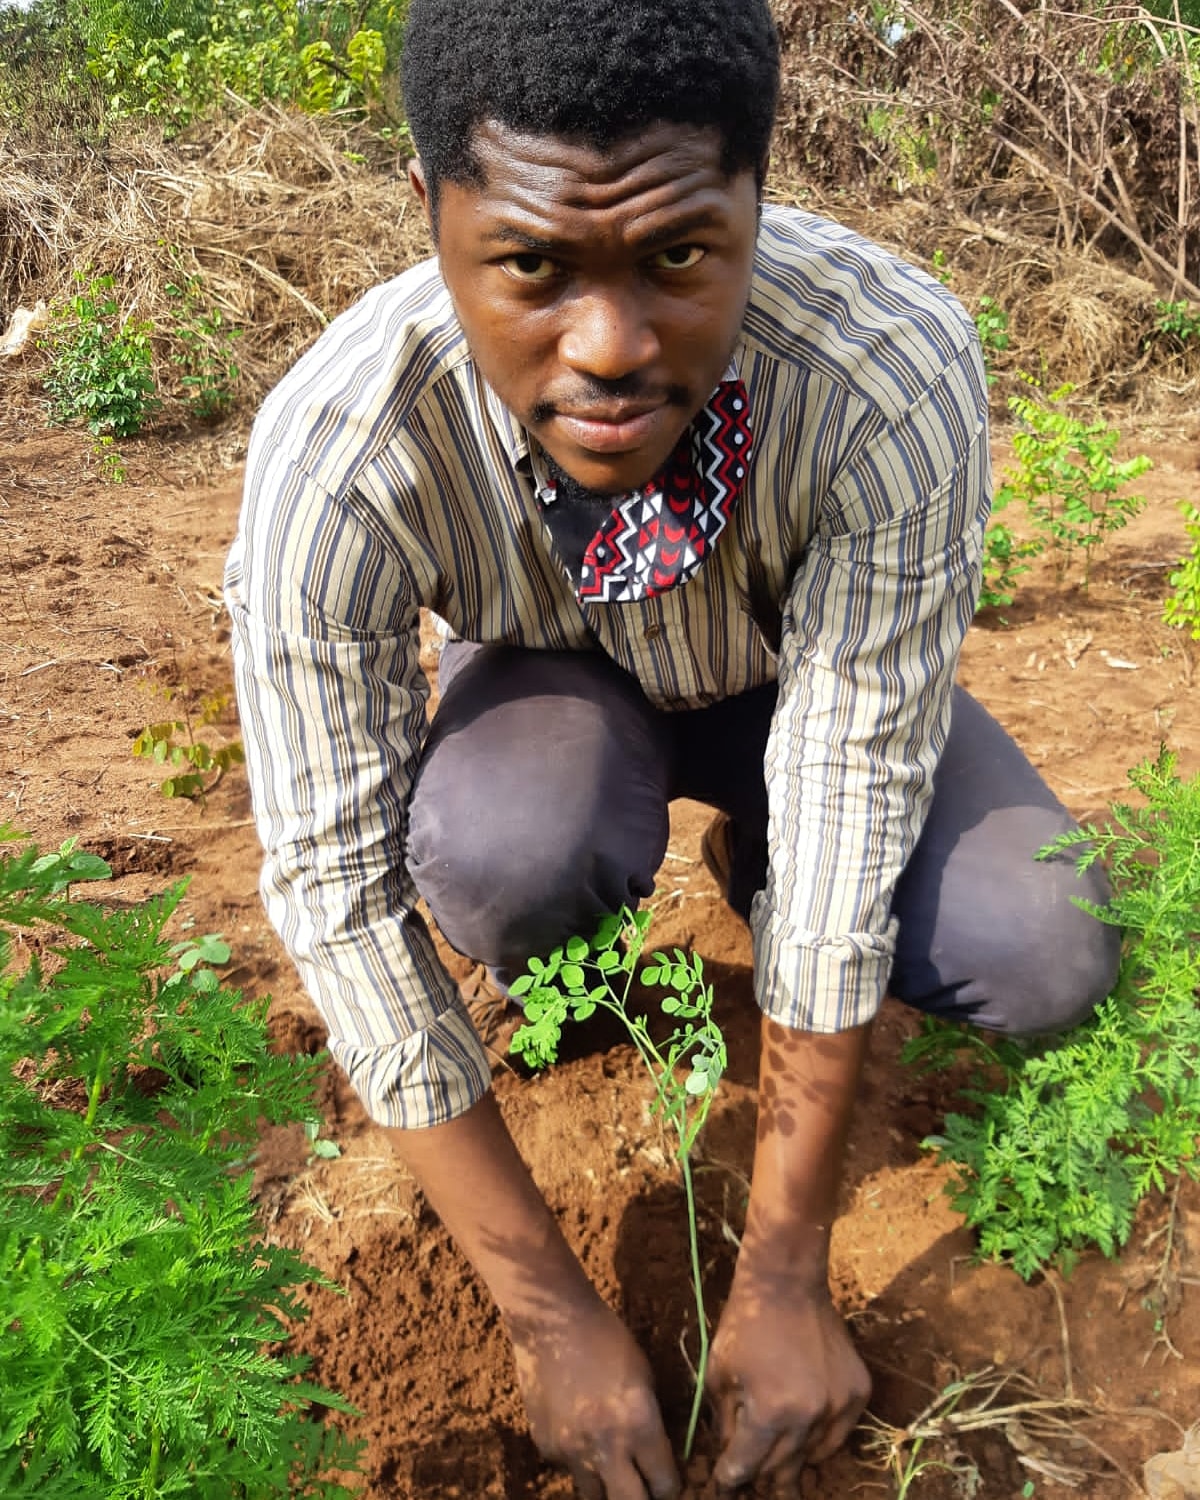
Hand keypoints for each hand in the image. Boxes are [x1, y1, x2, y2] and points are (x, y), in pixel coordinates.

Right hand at [510, 1293, 680, 1499]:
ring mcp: (571, 1451)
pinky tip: (579, 1432)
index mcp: (639, 1424)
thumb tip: (659, 1456)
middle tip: (643, 1487)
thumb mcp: (644, 1376)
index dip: (670, 1486)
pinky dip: (578, 1461)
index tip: (668, 1481)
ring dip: (607, 1485)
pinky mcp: (546, 1447)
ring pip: (594, 1496)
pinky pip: (568, 1469)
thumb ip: (651, 1421)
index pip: (665, 1485)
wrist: (552, 1320)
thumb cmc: (607, 1338)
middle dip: (641, 1499)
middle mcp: (606, 1446)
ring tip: (610, 1463)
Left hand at [707, 1270, 870, 1495]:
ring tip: (776, 1464)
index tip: (723, 1487)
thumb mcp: (719, 1374)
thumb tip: (730, 1456)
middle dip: (760, 1475)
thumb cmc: (746, 1324)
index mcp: (770, 1411)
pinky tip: (805, 1436)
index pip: (747, 1464)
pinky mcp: (858, 1391)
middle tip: (750, 1479)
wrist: (787, 1283)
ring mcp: (839, 1404)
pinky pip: (839, 1434)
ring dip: (791, 1460)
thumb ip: (724, 1422)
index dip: (731, 1478)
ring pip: (812, 1455)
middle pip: (781, 1467)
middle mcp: (809, 1415)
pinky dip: (820, 1440)